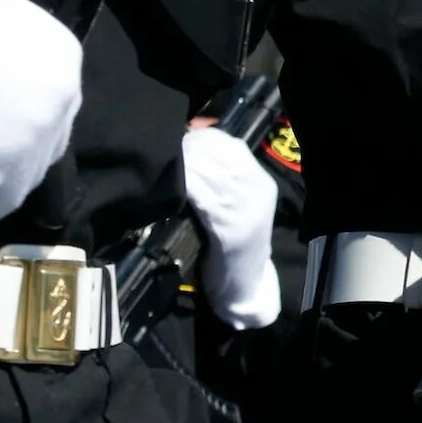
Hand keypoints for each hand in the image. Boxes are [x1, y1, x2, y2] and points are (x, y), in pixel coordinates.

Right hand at [0, 0, 82, 226]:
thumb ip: (5, 49)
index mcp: (64, 57)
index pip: (54, 102)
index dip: (27, 120)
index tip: (1, 128)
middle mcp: (64, 95)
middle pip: (50, 139)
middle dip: (23, 151)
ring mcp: (39, 131)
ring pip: (29, 172)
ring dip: (4, 181)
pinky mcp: (7, 163)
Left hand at [180, 126, 282, 328]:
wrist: (245, 284)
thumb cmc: (232, 243)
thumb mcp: (234, 205)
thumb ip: (219, 179)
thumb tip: (186, 149)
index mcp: (260, 180)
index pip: (231, 144)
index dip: (200, 138)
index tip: (177, 139)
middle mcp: (258, 190)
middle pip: (220, 156)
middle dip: (188, 150)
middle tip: (162, 151)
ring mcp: (247, 210)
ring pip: (211, 174)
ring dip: (184, 166)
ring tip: (161, 167)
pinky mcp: (231, 231)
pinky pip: (205, 200)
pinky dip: (187, 189)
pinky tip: (170, 188)